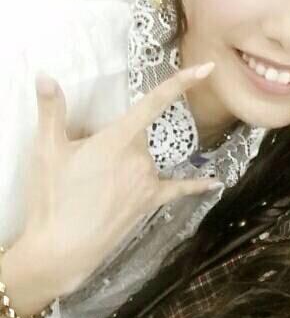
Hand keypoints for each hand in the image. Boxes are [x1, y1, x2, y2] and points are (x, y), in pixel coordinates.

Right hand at [2, 63, 218, 315]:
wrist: (61, 249)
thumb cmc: (53, 198)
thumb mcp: (47, 150)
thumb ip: (51, 109)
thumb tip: (45, 75)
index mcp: (118, 139)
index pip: (155, 102)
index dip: (182, 82)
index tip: (208, 68)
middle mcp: (141, 158)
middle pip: (140, 134)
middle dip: (115, 140)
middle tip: (83, 166)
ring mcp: (148, 182)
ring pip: (148, 158)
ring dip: (128, 163)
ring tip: (93, 187)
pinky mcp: (150, 203)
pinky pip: (177, 189)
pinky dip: (196, 184)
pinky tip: (215, 182)